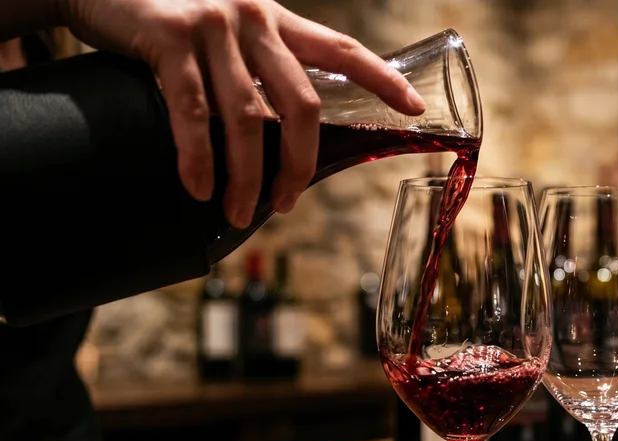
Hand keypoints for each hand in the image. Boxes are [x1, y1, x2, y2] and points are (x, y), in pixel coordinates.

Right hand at [57, 0, 425, 226]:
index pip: (342, 49)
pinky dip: (198, 157)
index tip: (414, 110)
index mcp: (276, 20)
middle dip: (301, 162)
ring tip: (241, 210)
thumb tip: (282, 135)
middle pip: (303, 103)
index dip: (380, 79)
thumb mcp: (226, 32)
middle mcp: (254, 18)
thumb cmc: (168, 19)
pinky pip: (193, 112)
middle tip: (289, 203)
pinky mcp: (169, 37)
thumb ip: (256, 67)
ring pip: (250, 117)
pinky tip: (199, 188)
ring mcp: (213, 26)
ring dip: (248, 174)